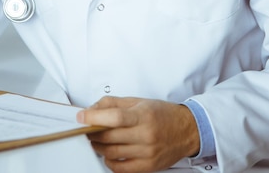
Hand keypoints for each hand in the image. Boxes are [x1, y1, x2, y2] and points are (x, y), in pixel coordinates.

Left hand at [77, 96, 199, 172]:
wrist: (187, 130)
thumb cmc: (162, 114)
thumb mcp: (138, 101)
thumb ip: (114, 103)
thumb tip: (93, 109)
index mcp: (143, 116)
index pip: (114, 118)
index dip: (94, 117)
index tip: (82, 117)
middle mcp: (145, 135)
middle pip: (109, 137)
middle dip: (92, 132)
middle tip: (87, 127)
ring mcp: (147, 153)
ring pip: (111, 153)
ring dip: (98, 146)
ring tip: (96, 139)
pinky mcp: (148, 167)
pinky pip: (120, 168)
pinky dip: (109, 161)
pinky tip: (108, 153)